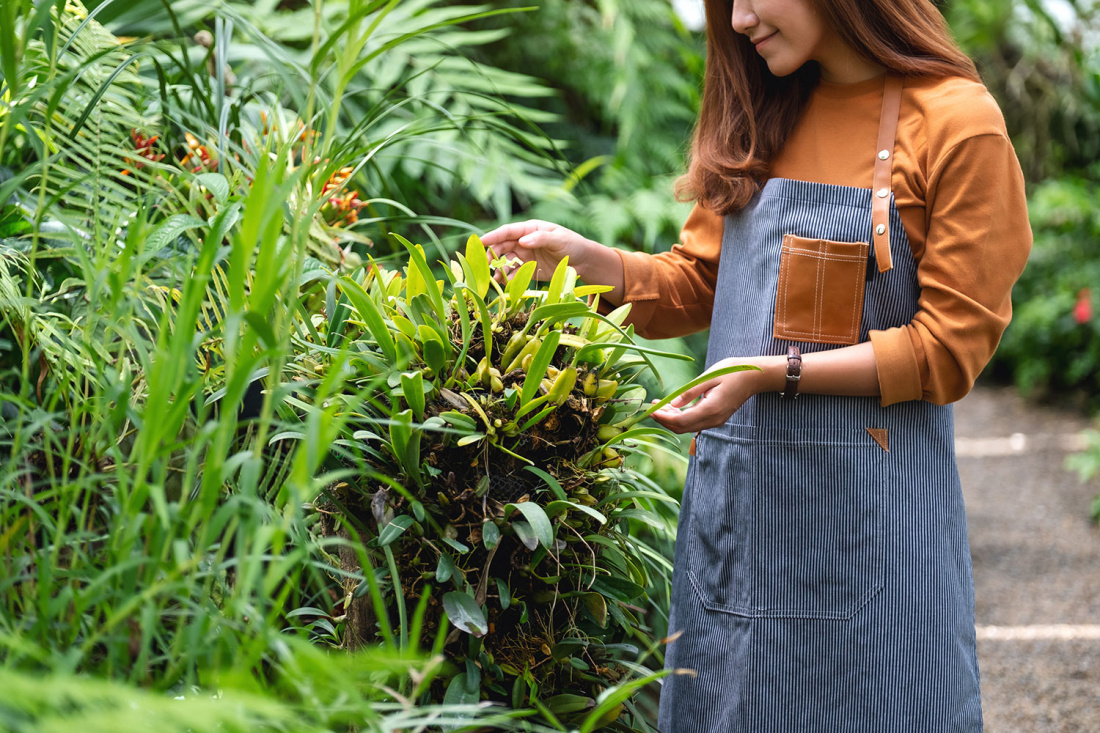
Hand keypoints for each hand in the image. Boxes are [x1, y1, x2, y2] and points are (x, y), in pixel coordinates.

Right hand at [479, 220, 595, 281]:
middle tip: (487, 265)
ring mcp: (525, 255)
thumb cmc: (572, 244)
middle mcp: (524, 241)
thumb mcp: (559, 239)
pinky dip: (508, 278)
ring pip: (506, 260)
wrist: (583, 262)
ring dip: (498, 268)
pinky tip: (506, 283)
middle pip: (503, 246)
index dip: (493, 236)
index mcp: (530, 229)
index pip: (508, 231)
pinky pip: (514, 273)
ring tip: (495, 278)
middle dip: (493, 254)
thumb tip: (522, 241)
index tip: (480, 242)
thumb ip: (541, 238)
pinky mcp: (529, 269)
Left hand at [648, 357, 782, 433]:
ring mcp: (715, 421)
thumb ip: (689, 392)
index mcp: (711, 409)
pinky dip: (681, 417)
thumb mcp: (708, 377)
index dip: (663, 417)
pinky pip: (694, 422)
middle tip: (651, 406)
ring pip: (687, 427)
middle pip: (681, 428)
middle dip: (664, 419)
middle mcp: (713, 419)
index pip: (680, 421)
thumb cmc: (732, 371)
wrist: (754, 376)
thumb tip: (671, 403)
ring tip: (660, 404)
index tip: (650, 409)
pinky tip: (673, 406)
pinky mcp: (715, 418)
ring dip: (671, 419)